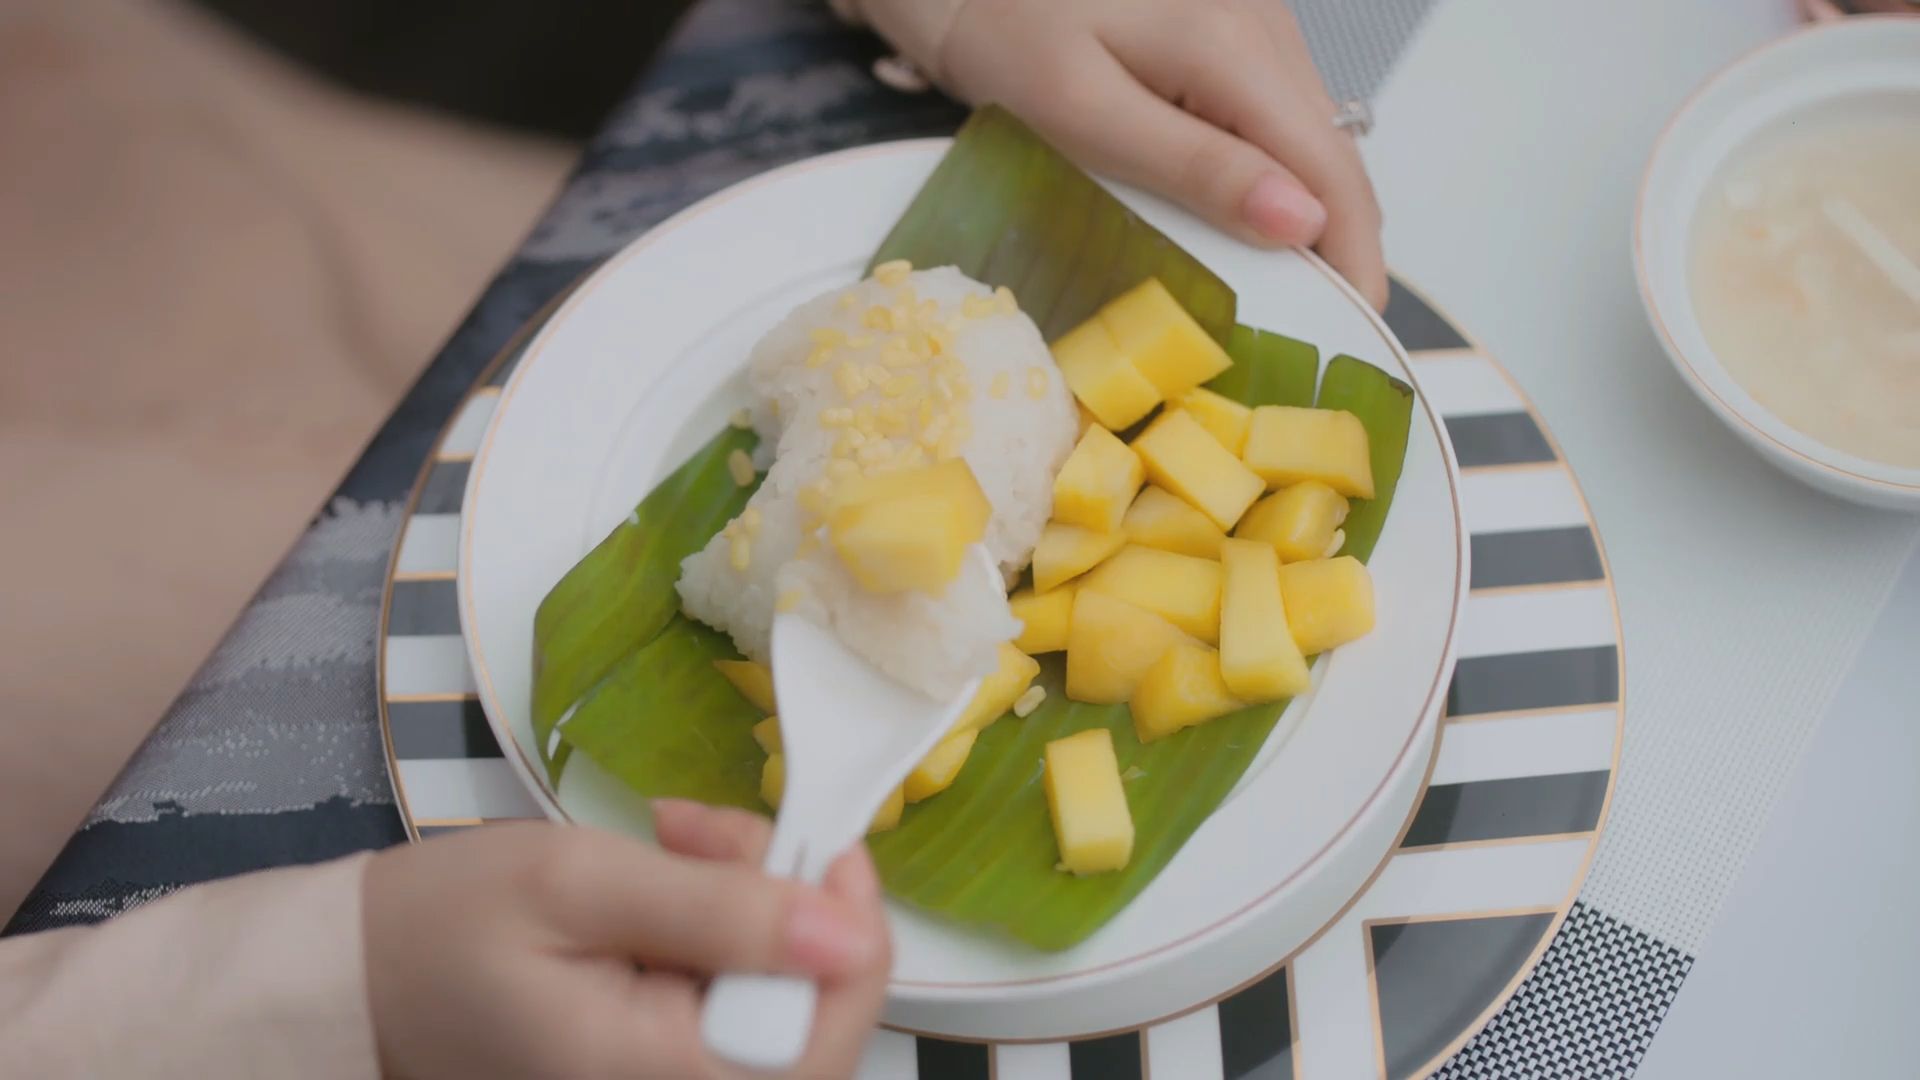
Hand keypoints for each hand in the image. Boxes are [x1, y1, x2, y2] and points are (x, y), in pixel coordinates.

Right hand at [363, 802, 890, 1078]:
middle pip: (818, 1009)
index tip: (814, 837)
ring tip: (674, 840)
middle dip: (790, 897)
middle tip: (701, 831)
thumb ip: (717, 910)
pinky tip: (673, 884)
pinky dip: (729, 932)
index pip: (832, 1029)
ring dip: (757, 904)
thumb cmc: (449, 926)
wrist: (360, 984)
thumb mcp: (577, 884)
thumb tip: (849, 933)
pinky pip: (744, 1005)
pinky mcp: (671, 1072)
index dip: (851, 925)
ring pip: (788, 996)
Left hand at [851, 0, 1387, 309]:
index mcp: (1234, 47)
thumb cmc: (1005, 34)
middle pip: (1334, 153)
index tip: (1356, 331)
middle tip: (1322, 327)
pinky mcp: (1233, 27)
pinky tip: (1249, 219)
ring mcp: (1255, 20)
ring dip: (1311, 210)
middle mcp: (1265, 25)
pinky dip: (1277, 173)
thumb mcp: (1087, 116)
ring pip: (1313, 135)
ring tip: (1289, 287)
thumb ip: (1195, 167)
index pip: (1333, 169)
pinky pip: (1277, 114)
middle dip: (1341, 242)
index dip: (1356, 255)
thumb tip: (1302, 222)